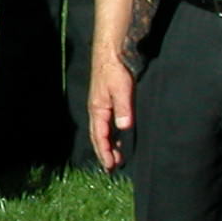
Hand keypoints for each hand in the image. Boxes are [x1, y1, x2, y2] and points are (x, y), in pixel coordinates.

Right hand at [90, 54, 134, 171]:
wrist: (110, 52)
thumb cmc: (114, 69)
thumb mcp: (121, 89)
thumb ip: (123, 108)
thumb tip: (124, 127)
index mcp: (98, 109)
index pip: (100, 137)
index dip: (105, 152)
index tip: (110, 166)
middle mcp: (97, 110)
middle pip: (98, 137)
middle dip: (104, 153)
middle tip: (112, 168)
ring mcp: (101, 106)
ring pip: (103, 131)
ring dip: (108, 145)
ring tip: (116, 157)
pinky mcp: (107, 101)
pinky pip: (107, 123)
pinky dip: (111, 134)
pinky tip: (118, 137)